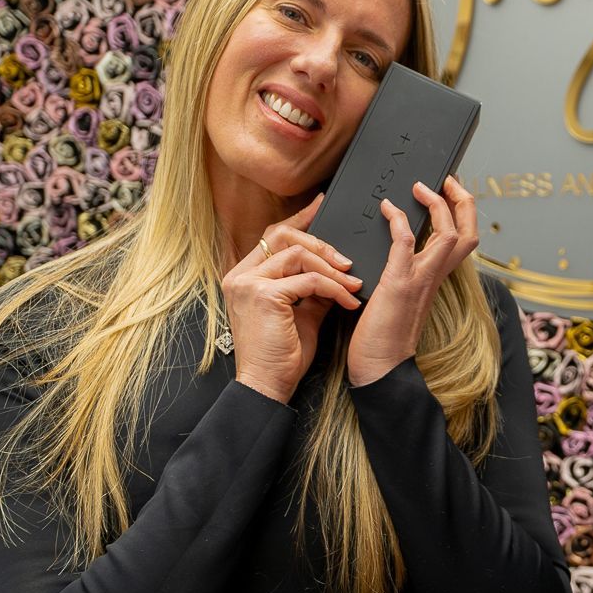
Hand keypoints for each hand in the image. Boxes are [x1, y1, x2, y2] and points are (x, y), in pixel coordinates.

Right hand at [223, 195, 361, 404]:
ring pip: (298, 254)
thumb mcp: (301, 313)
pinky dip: (333, 288)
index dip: (300, 219)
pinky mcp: (264, 296)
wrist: (268, 385)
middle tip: (348, 262)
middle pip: (283, 236)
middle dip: (321, 243)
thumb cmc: (282, 356)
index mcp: (245, 276)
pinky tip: (347, 301)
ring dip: (331, 269)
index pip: (273, 236)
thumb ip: (313, 288)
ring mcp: (248, 284)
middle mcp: (240, 276)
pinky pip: (308, 280)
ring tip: (352, 285)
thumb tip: (337, 269)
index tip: (323, 206)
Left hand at [346, 176, 479, 387]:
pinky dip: (397, 220)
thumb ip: (405, 272)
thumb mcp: (401, 296)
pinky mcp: (399, 284)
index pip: (465, 240)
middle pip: (468, 232)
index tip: (450, 192)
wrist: (380, 368)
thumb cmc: (384, 337)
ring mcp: (420, 279)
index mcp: (437, 279)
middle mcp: (436, 277)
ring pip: (448, 234)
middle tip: (448, 180)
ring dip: (436, 205)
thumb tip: (397, 248)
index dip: (463, 212)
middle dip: (463, 201)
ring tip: (420, 188)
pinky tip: (386, 208)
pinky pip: (405, 243)